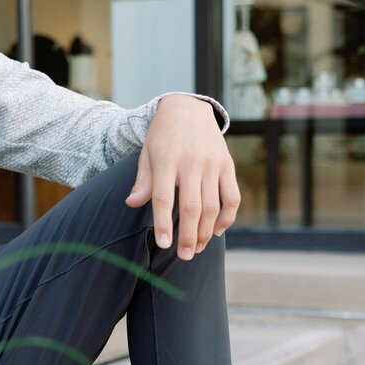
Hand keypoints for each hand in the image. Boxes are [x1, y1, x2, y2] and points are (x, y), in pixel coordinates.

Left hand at [125, 95, 239, 259]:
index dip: (164, 223)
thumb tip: (132, 204)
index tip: (164, 244)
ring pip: (213, 206)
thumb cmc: (162, 136)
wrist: (188, 108)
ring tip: (197, 248)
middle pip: (192, 207)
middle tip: (184, 256)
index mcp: (167, 159)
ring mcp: (212, 163)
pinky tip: (217, 231)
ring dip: (206, 231)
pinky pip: (232, 197)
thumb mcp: (147, 153)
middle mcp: (191, 162)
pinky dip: (227, 217)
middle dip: (188, 236)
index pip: (164, 198)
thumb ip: (143, 180)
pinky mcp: (227, 165)